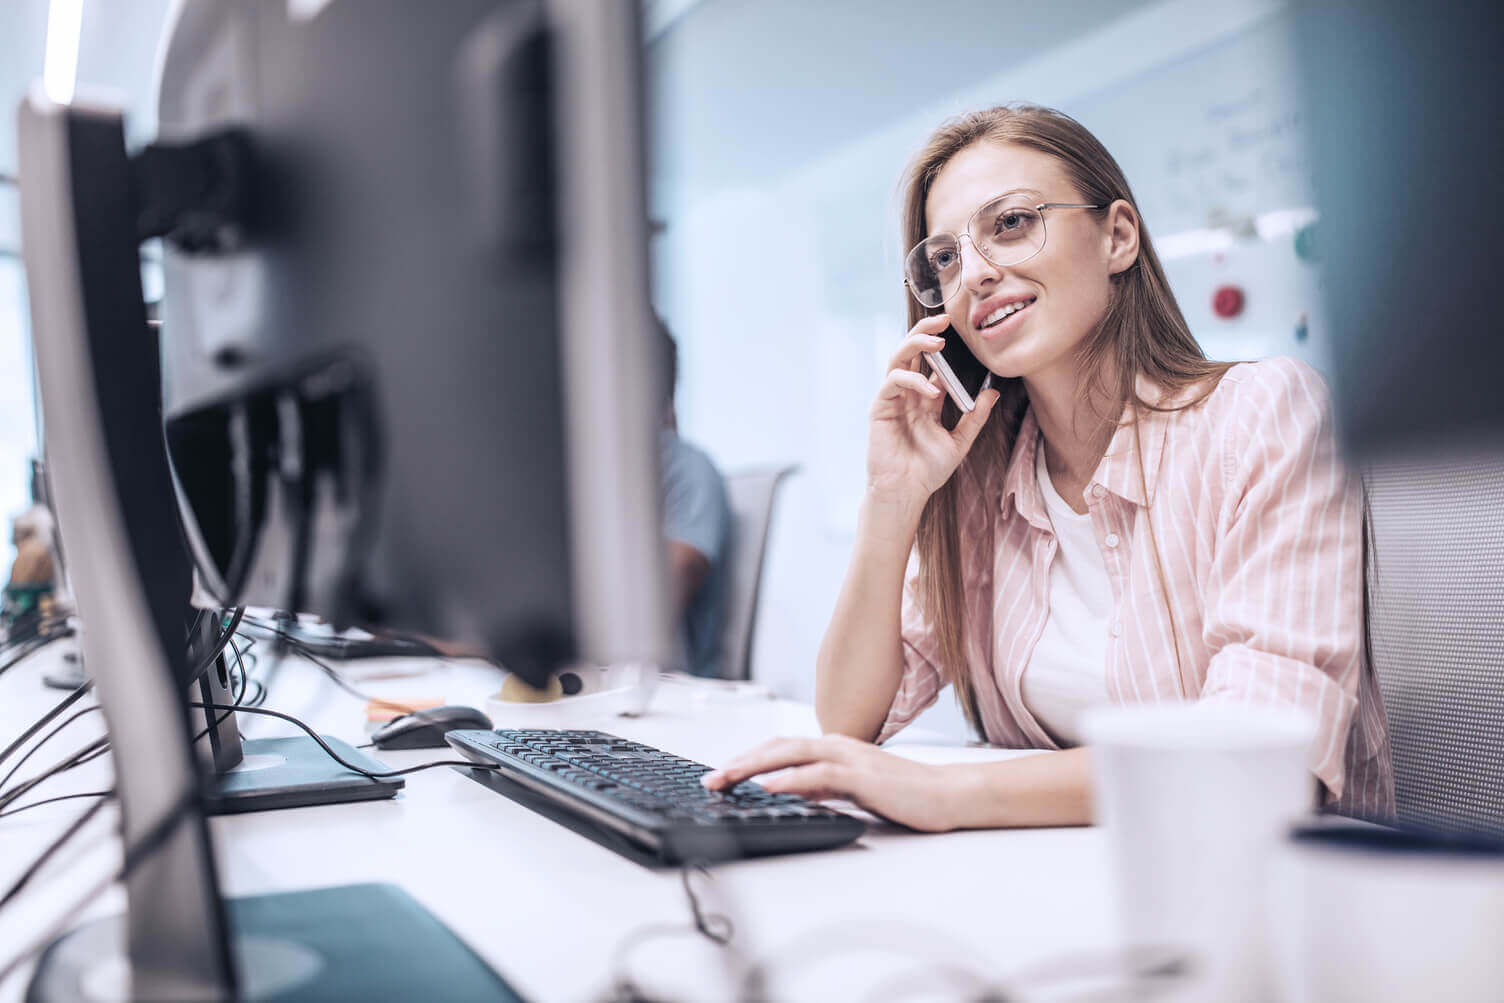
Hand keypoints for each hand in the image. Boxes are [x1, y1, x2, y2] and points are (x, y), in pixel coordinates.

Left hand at [700, 734, 963, 832]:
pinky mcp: (862, 775)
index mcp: (833, 748)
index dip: (748, 759)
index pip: (781, 749)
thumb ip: (823, 786)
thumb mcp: (853, 789)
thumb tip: (791, 790)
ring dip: (754, 767)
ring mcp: (849, 758)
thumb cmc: (905, 793)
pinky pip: (818, 774)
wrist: (946, 795)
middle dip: (740, 762)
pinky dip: (790, 778)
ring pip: (790, 754)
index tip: (721, 774)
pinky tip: (768, 786)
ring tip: (726, 779)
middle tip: (710, 778)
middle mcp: (837, 746)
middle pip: (777, 747)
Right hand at [866, 316, 998, 512]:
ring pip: (898, 359)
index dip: (941, 345)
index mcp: (924, 399)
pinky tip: (931, 390)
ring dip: (916, 345)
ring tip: (937, 342)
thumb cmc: (927, 471)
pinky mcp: (880, 407)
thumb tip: (992, 392)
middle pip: (911, 352)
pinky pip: (893, 382)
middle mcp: (907, 394)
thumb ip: (975, 417)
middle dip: (925, 332)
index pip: (930, 362)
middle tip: (944, 321)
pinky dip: (912, 380)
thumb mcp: (960, 441)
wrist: (906, 492)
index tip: (959, 331)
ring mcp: (892, 399)